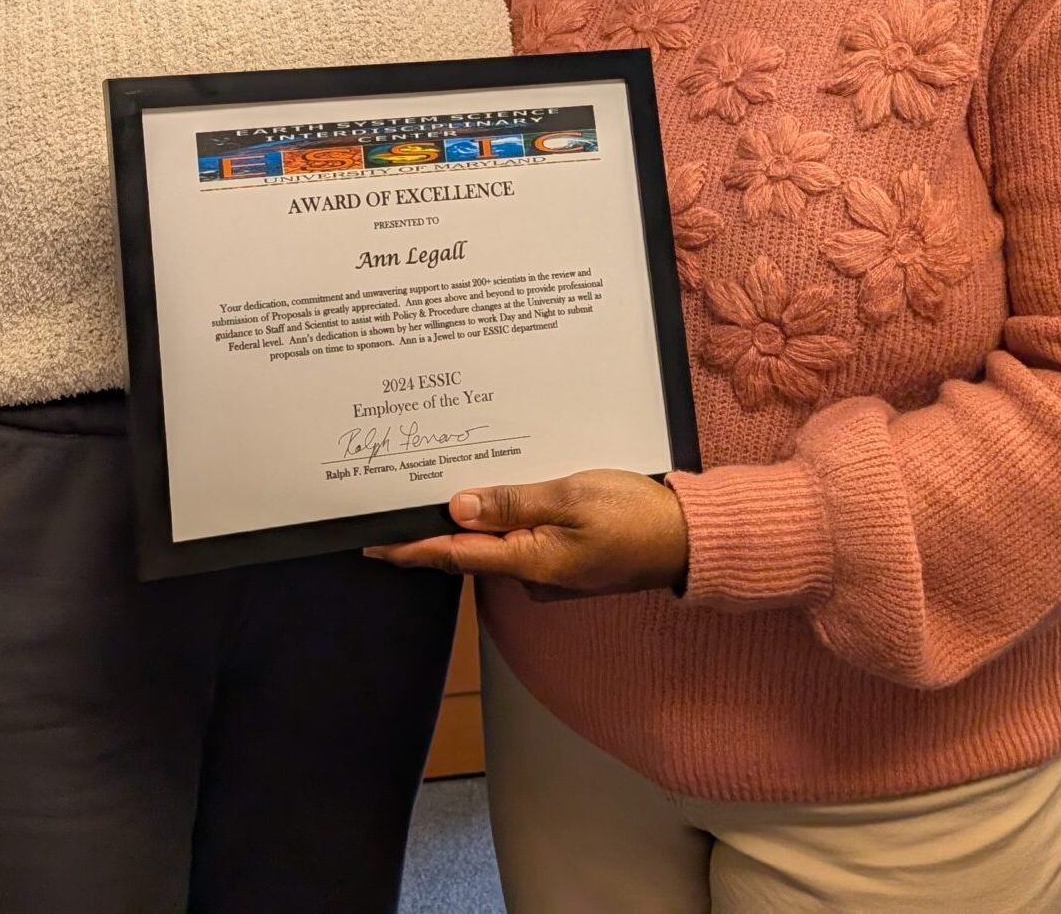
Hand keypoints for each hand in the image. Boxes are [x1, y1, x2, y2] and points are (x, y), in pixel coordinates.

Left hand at [366, 470, 688, 596]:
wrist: (688, 539)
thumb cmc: (634, 514)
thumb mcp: (572, 495)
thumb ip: (514, 501)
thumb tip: (458, 508)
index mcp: (529, 560)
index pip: (454, 555)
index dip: (411, 547)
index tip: (372, 541)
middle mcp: (532, 573)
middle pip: (469, 550)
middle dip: (434, 529)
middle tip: (399, 499)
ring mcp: (550, 570)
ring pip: (496, 542)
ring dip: (469, 520)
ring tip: (439, 488)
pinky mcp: (566, 559)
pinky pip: (522, 538)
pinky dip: (502, 519)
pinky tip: (497, 495)